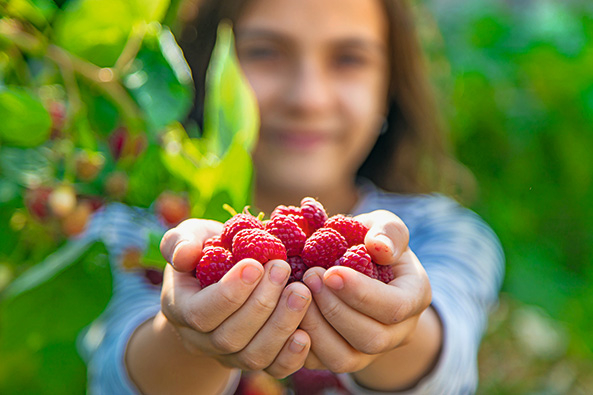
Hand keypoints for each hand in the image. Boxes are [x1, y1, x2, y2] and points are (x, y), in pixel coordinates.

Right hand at [159, 219, 312, 377]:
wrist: (224, 276)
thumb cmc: (208, 249)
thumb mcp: (191, 237)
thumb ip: (180, 242)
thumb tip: (184, 255)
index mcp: (181, 308)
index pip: (202, 313)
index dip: (230, 293)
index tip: (255, 264)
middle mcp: (202, 340)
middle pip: (230, 337)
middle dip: (261, 304)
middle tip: (282, 268)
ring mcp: (230, 355)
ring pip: (253, 355)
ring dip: (281, 325)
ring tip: (301, 292)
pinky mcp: (258, 360)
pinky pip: (274, 368)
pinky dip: (292, 356)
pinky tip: (306, 332)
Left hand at [299, 210, 431, 371]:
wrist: (355, 266)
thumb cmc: (370, 242)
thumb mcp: (384, 226)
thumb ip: (387, 231)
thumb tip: (379, 247)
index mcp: (413, 297)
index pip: (394, 307)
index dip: (361, 293)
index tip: (330, 272)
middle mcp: (397, 332)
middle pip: (371, 338)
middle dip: (335, 309)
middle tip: (308, 277)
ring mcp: (368, 352)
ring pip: (344, 359)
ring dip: (316, 327)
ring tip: (297, 293)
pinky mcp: (339, 358)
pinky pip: (320, 363)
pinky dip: (299, 341)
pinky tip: (287, 311)